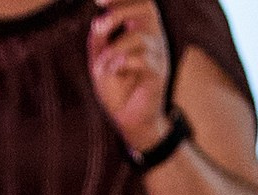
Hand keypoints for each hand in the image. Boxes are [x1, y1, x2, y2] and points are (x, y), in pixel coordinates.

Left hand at [88, 0, 171, 156]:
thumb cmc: (116, 87)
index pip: (140, 1)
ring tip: (101, 66)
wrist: (128, 119)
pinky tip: (114, 71)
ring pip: (139, 36)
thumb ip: (99, 37)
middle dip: (119, 12)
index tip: (98, 0)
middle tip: (98, 28)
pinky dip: (122, 63)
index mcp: (142, 28)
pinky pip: (143, 58)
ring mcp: (159, 54)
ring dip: (113, 50)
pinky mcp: (160, 73)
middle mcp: (154, 37)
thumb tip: (98, 20)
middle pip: (147, 7)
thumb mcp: (100, 58)